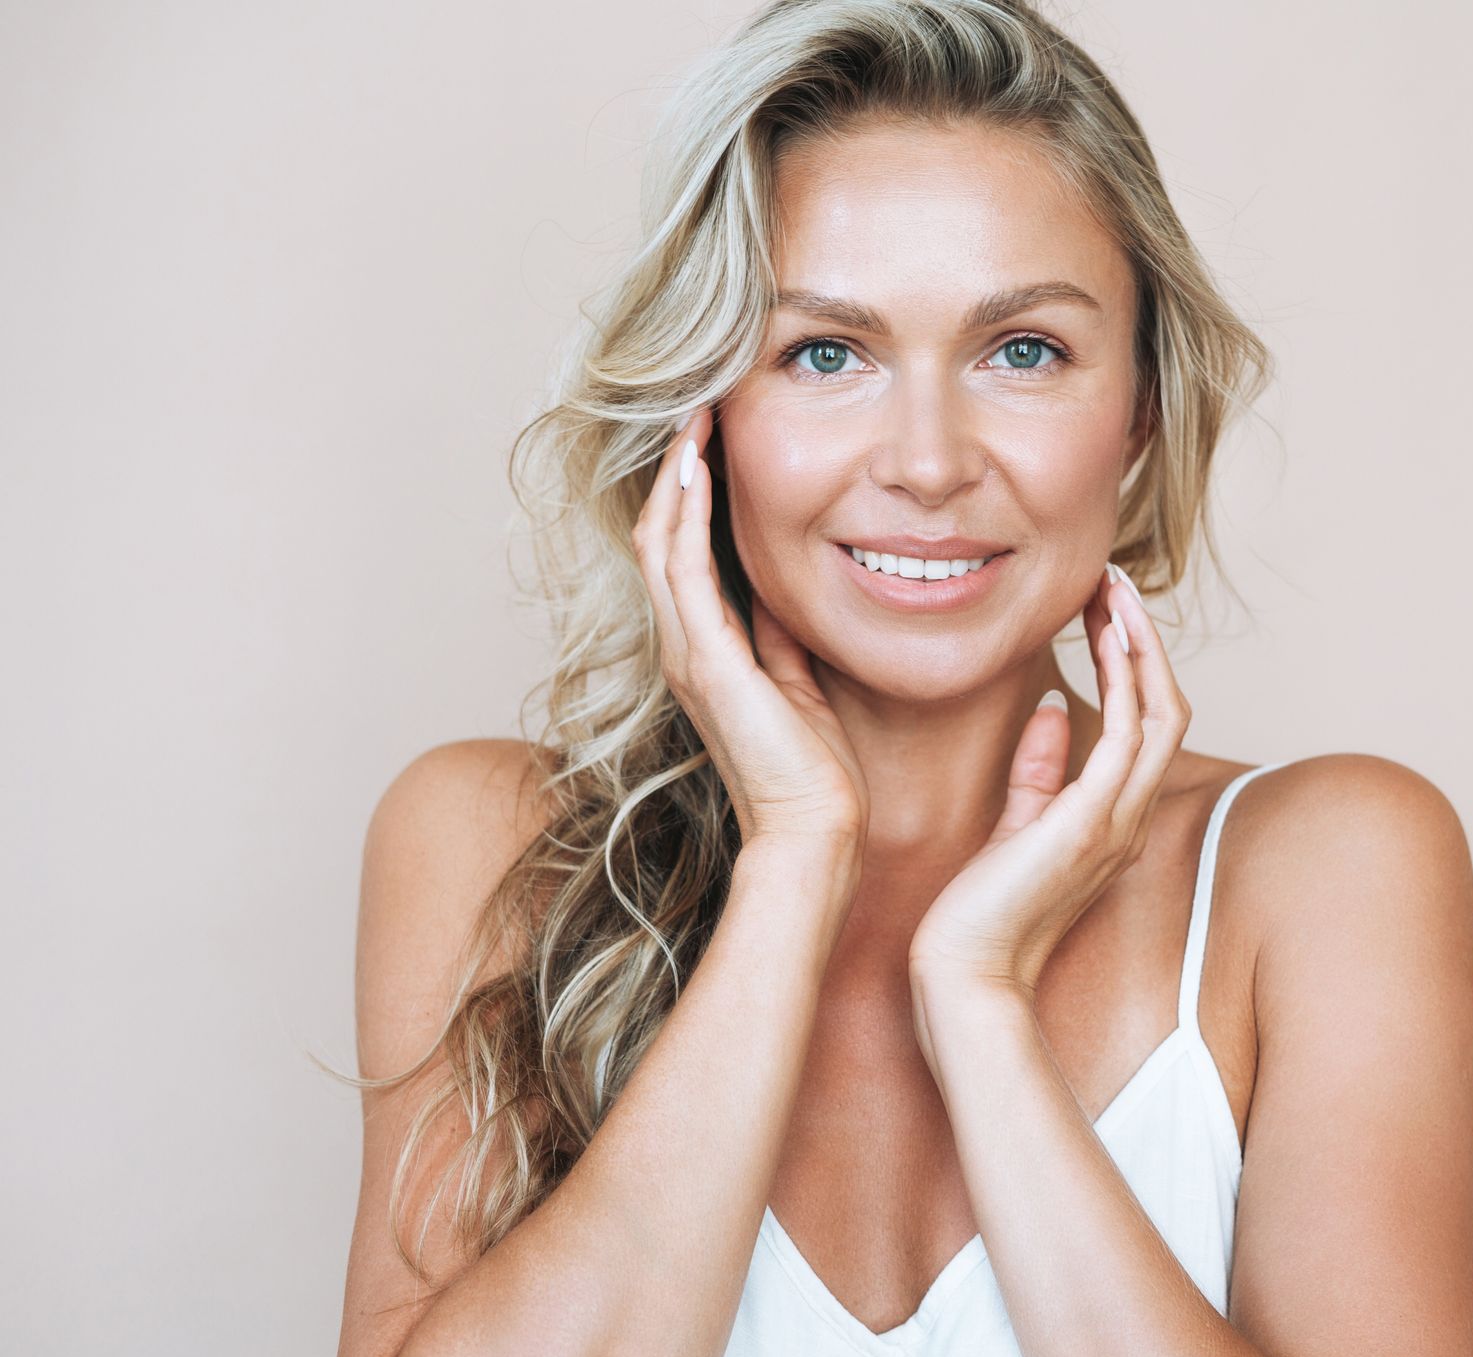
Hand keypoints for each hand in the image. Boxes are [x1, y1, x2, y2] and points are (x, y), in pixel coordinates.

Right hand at [630, 405, 867, 848]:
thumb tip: (782, 588)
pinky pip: (683, 569)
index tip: (712, 439)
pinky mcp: (706, 662)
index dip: (690, 495)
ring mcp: (687, 654)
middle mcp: (683, 648)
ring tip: (692, 418)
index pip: (681, 554)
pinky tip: (697, 467)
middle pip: (657, 536)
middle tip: (696, 407)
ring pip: (660, 542)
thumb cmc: (815, 771)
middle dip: (675, 470)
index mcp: (704, 652)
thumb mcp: (797, 680)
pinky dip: (686, 513)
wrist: (813, 833)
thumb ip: (780, 634)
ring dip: (675, 476)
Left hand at [907, 563, 1191, 1017]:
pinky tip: (1104, 637)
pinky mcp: (1089, 824)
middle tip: (1116, 583)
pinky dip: (1125, 681)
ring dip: (1140, 646)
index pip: (1147, 727)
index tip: (1106, 611)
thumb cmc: (979, 914)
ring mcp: (1116, 823)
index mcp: (1112, 820)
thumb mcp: (1015, 827)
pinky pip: (1128, 736)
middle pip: (1168, 710)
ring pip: (1160, 714)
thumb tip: (1053, 704)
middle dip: (1145, 642)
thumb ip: (1039, 770)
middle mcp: (1127, 819)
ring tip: (1114, 591)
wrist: (967, 977)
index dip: (1135, 665)